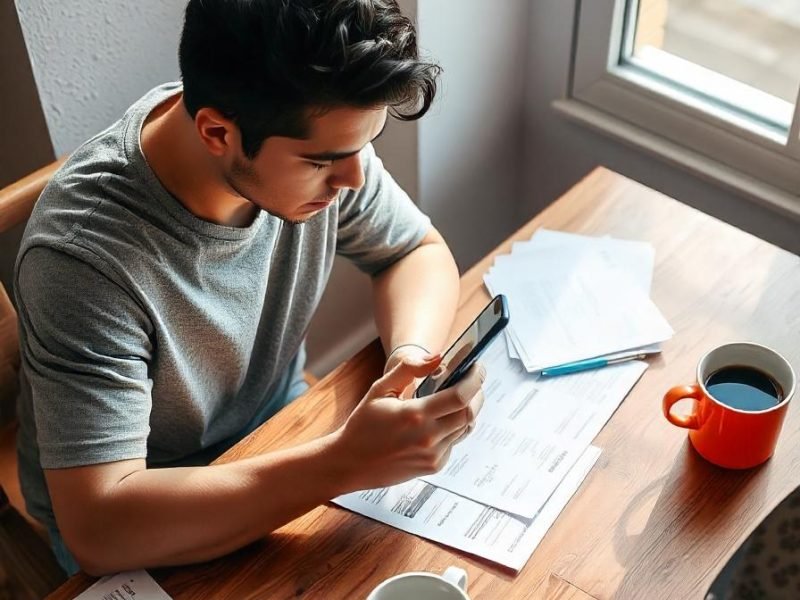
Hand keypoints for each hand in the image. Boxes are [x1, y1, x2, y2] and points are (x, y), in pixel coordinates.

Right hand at [332, 355, 485, 490]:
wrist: (351, 463)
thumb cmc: (363, 424)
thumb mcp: (380, 389)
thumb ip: (409, 370)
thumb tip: (437, 357)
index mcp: (414, 415)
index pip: (460, 396)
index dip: (475, 379)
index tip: (478, 368)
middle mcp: (427, 437)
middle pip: (470, 412)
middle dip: (477, 393)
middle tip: (474, 379)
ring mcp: (432, 455)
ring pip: (465, 428)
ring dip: (468, 409)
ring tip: (461, 395)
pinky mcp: (434, 466)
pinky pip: (454, 442)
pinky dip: (455, 427)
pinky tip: (443, 418)